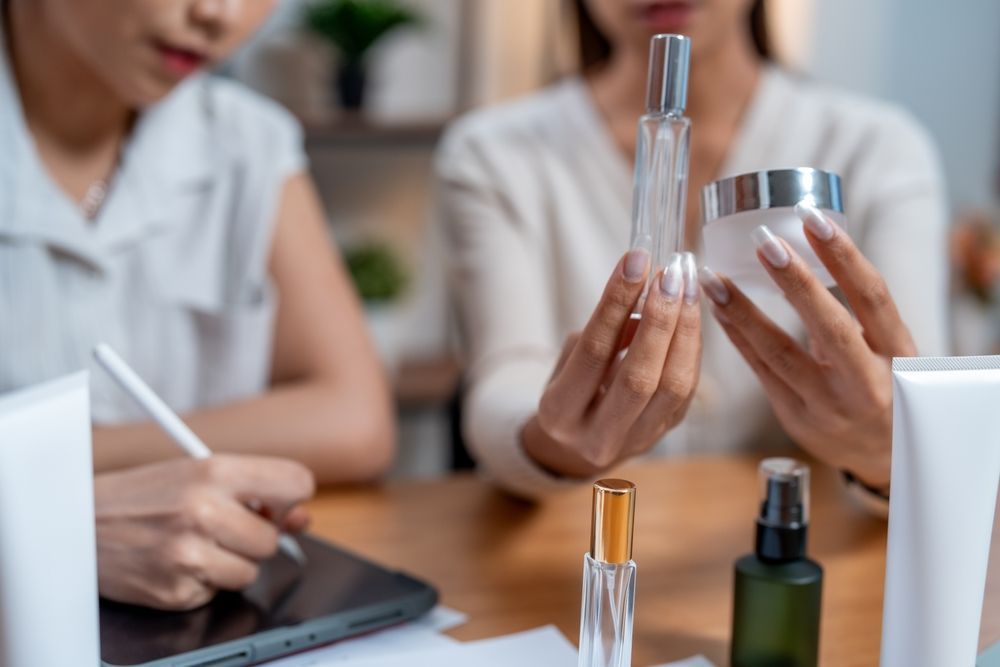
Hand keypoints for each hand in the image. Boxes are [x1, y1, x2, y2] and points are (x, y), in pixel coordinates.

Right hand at [95, 455, 314, 610]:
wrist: (75, 524)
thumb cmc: (140, 496)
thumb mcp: (196, 474)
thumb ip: (254, 492)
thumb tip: (301, 520)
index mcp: (214, 470)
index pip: (296, 483)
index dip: (292, 498)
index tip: (279, 505)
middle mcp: (204, 510)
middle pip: (272, 539)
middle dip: (253, 538)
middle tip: (220, 528)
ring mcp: (189, 554)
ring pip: (250, 572)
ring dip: (228, 564)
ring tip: (191, 544)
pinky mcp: (176, 590)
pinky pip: (216, 593)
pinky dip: (201, 583)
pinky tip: (173, 563)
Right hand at [522, 249, 702, 476]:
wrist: (575, 445)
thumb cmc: (569, 388)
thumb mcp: (567, 361)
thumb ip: (604, 335)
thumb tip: (645, 301)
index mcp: (560, 414)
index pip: (594, 351)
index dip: (617, 303)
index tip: (635, 260)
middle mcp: (597, 436)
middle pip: (639, 376)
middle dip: (660, 318)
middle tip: (670, 272)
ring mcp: (635, 441)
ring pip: (674, 385)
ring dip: (685, 330)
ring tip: (687, 286)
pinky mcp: (664, 434)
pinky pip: (687, 389)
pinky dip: (692, 346)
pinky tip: (690, 313)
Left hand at [699, 203, 915, 488]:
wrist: (887, 457)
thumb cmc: (885, 385)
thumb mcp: (891, 349)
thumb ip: (857, 312)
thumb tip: (806, 250)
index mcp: (898, 356)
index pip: (873, 298)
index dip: (845, 258)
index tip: (813, 221)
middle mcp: (866, 384)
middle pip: (829, 327)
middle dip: (795, 283)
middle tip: (762, 242)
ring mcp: (828, 407)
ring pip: (780, 354)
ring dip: (744, 312)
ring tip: (714, 279)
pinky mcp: (797, 420)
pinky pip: (761, 371)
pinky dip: (739, 338)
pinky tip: (718, 311)